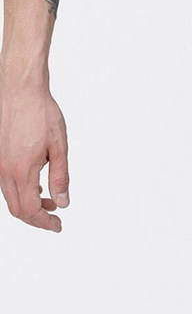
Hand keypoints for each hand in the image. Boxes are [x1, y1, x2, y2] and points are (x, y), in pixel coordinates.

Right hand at [0, 79, 68, 231]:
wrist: (19, 88)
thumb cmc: (40, 112)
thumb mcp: (59, 148)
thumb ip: (61, 177)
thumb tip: (63, 202)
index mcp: (21, 170)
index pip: (29, 210)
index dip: (44, 223)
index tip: (58, 226)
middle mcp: (4, 169)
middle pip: (17, 208)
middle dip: (37, 218)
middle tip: (55, 219)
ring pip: (10, 196)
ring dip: (30, 204)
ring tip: (51, 202)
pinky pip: (6, 183)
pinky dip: (21, 191)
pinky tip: (37, 187)